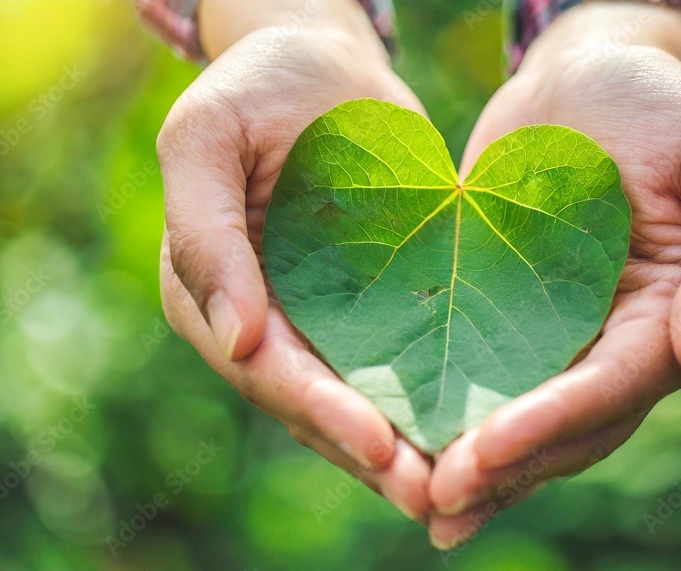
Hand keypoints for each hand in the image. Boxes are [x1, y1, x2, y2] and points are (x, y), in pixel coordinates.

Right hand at [156, 6, 431, 520]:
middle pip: (314, 403)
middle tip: (431, 493)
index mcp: (210, 291)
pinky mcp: (368, 304)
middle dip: (369, 452)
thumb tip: (235, 338)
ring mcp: (316, 317)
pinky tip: (474, 429)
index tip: (375, 445)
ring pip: (358, 396)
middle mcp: (262, 320)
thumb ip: (207, 234)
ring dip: (403, 446)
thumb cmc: (257, 84)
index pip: (265, 369)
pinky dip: (425, 399)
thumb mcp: (208, 136)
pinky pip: (395, 360)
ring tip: (458, 486)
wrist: (323, 60)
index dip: (318, 411)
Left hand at [426, 4, 680, 547]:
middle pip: (569, 426)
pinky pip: (480, 375)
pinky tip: (406, 456)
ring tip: (420, 502)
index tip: (490, 446)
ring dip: (479, 467)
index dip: (557, 420)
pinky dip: (450, 418)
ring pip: (523, 418)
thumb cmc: (661, 104)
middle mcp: (613, 340)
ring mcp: (557, 334)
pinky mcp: (504, 313)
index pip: (616, 385)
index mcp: (670, 314)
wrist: (584, 74)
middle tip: (440, 498)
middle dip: (509, 463)